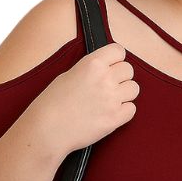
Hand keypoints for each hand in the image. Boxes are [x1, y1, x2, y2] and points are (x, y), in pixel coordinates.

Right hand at [31, 41, 139, 155]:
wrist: (47, 129)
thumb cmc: (53, 103)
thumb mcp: (69, 75)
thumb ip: (91, 70)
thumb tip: (107, 69)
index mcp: (92, 64)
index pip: (119, 51)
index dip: (116, 59)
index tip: (110, 67)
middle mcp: (105, 78)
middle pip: (129, 70)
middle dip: (121, 77)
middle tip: (108, 87)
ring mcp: (112, 99)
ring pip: (134, 88)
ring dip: (125, 94)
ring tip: (109, 100)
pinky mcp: (115, 118)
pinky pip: (132, 109)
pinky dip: (124, 111)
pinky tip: (110, 113)